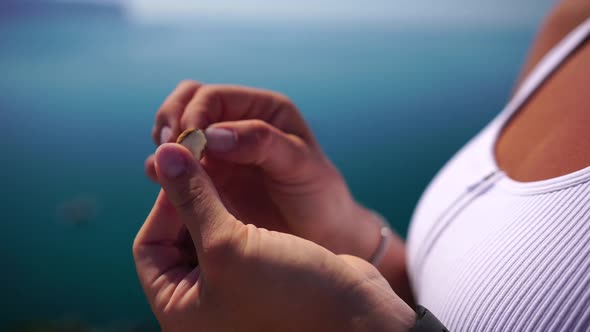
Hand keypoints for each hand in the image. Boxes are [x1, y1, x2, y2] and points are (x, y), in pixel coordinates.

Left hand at [134, 144, 414, 331]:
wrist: (355, 316)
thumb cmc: (287, 294)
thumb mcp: (227, 244)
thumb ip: (193, 198)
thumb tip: (164, 155)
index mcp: (180, 309)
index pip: (150, 246)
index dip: (163, 204)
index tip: (184, 169)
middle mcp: (202, 302)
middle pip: (179, 237)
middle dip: (190, 199)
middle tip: (204, 161)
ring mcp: (233, 288)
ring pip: (210, 232)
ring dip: (214, 200)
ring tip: (224, 167)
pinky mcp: (261, 273)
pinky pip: (238, 235)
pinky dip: (238, 211)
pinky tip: (248, 188)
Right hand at [145, 81, 383, 259]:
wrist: (323, 235)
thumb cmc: (320, 198)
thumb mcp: (301, 166)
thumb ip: (262, 143)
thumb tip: (211, 135)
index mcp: (263, 110)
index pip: (212, 96)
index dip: (192, 115)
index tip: (186, 144)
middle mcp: (238, 124)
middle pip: (187, 103)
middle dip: (171, 121)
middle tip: (166, 149)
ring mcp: (221, 151)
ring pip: (177, 131)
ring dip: (165, 145)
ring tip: (162, 167)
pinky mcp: (210, 178)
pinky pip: (178, 166)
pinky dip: (165, 170)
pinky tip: (166, 185)